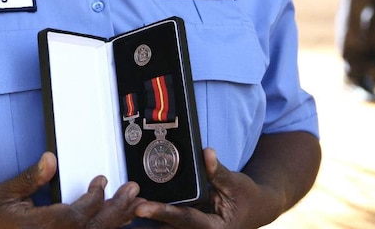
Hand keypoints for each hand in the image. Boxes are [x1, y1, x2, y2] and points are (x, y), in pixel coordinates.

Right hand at [0, 152, 141, 228]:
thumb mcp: (6, 193)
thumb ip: (31, 178)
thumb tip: (50, 159)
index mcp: (40, 228)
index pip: (77, 215)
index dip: (94, 198)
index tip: (101, 180)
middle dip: (115, 209)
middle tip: (131, 192)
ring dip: (116, 222)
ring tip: (132, 206)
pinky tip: (117, 221)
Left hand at [133, 148, 278, 228]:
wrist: (256, 209)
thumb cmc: (246, 197)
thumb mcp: (236, 183)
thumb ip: (219, 171)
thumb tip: (206, 153)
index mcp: (213, 228)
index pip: (183, 219)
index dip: (162, 212)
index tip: (142, 207)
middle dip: (144, 219)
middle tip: (121, 208)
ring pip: (164, 228)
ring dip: (143, 221)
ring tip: (118, 212)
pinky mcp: (185, 227)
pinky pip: (166, 224)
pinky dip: (152, 217)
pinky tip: (129, 211)